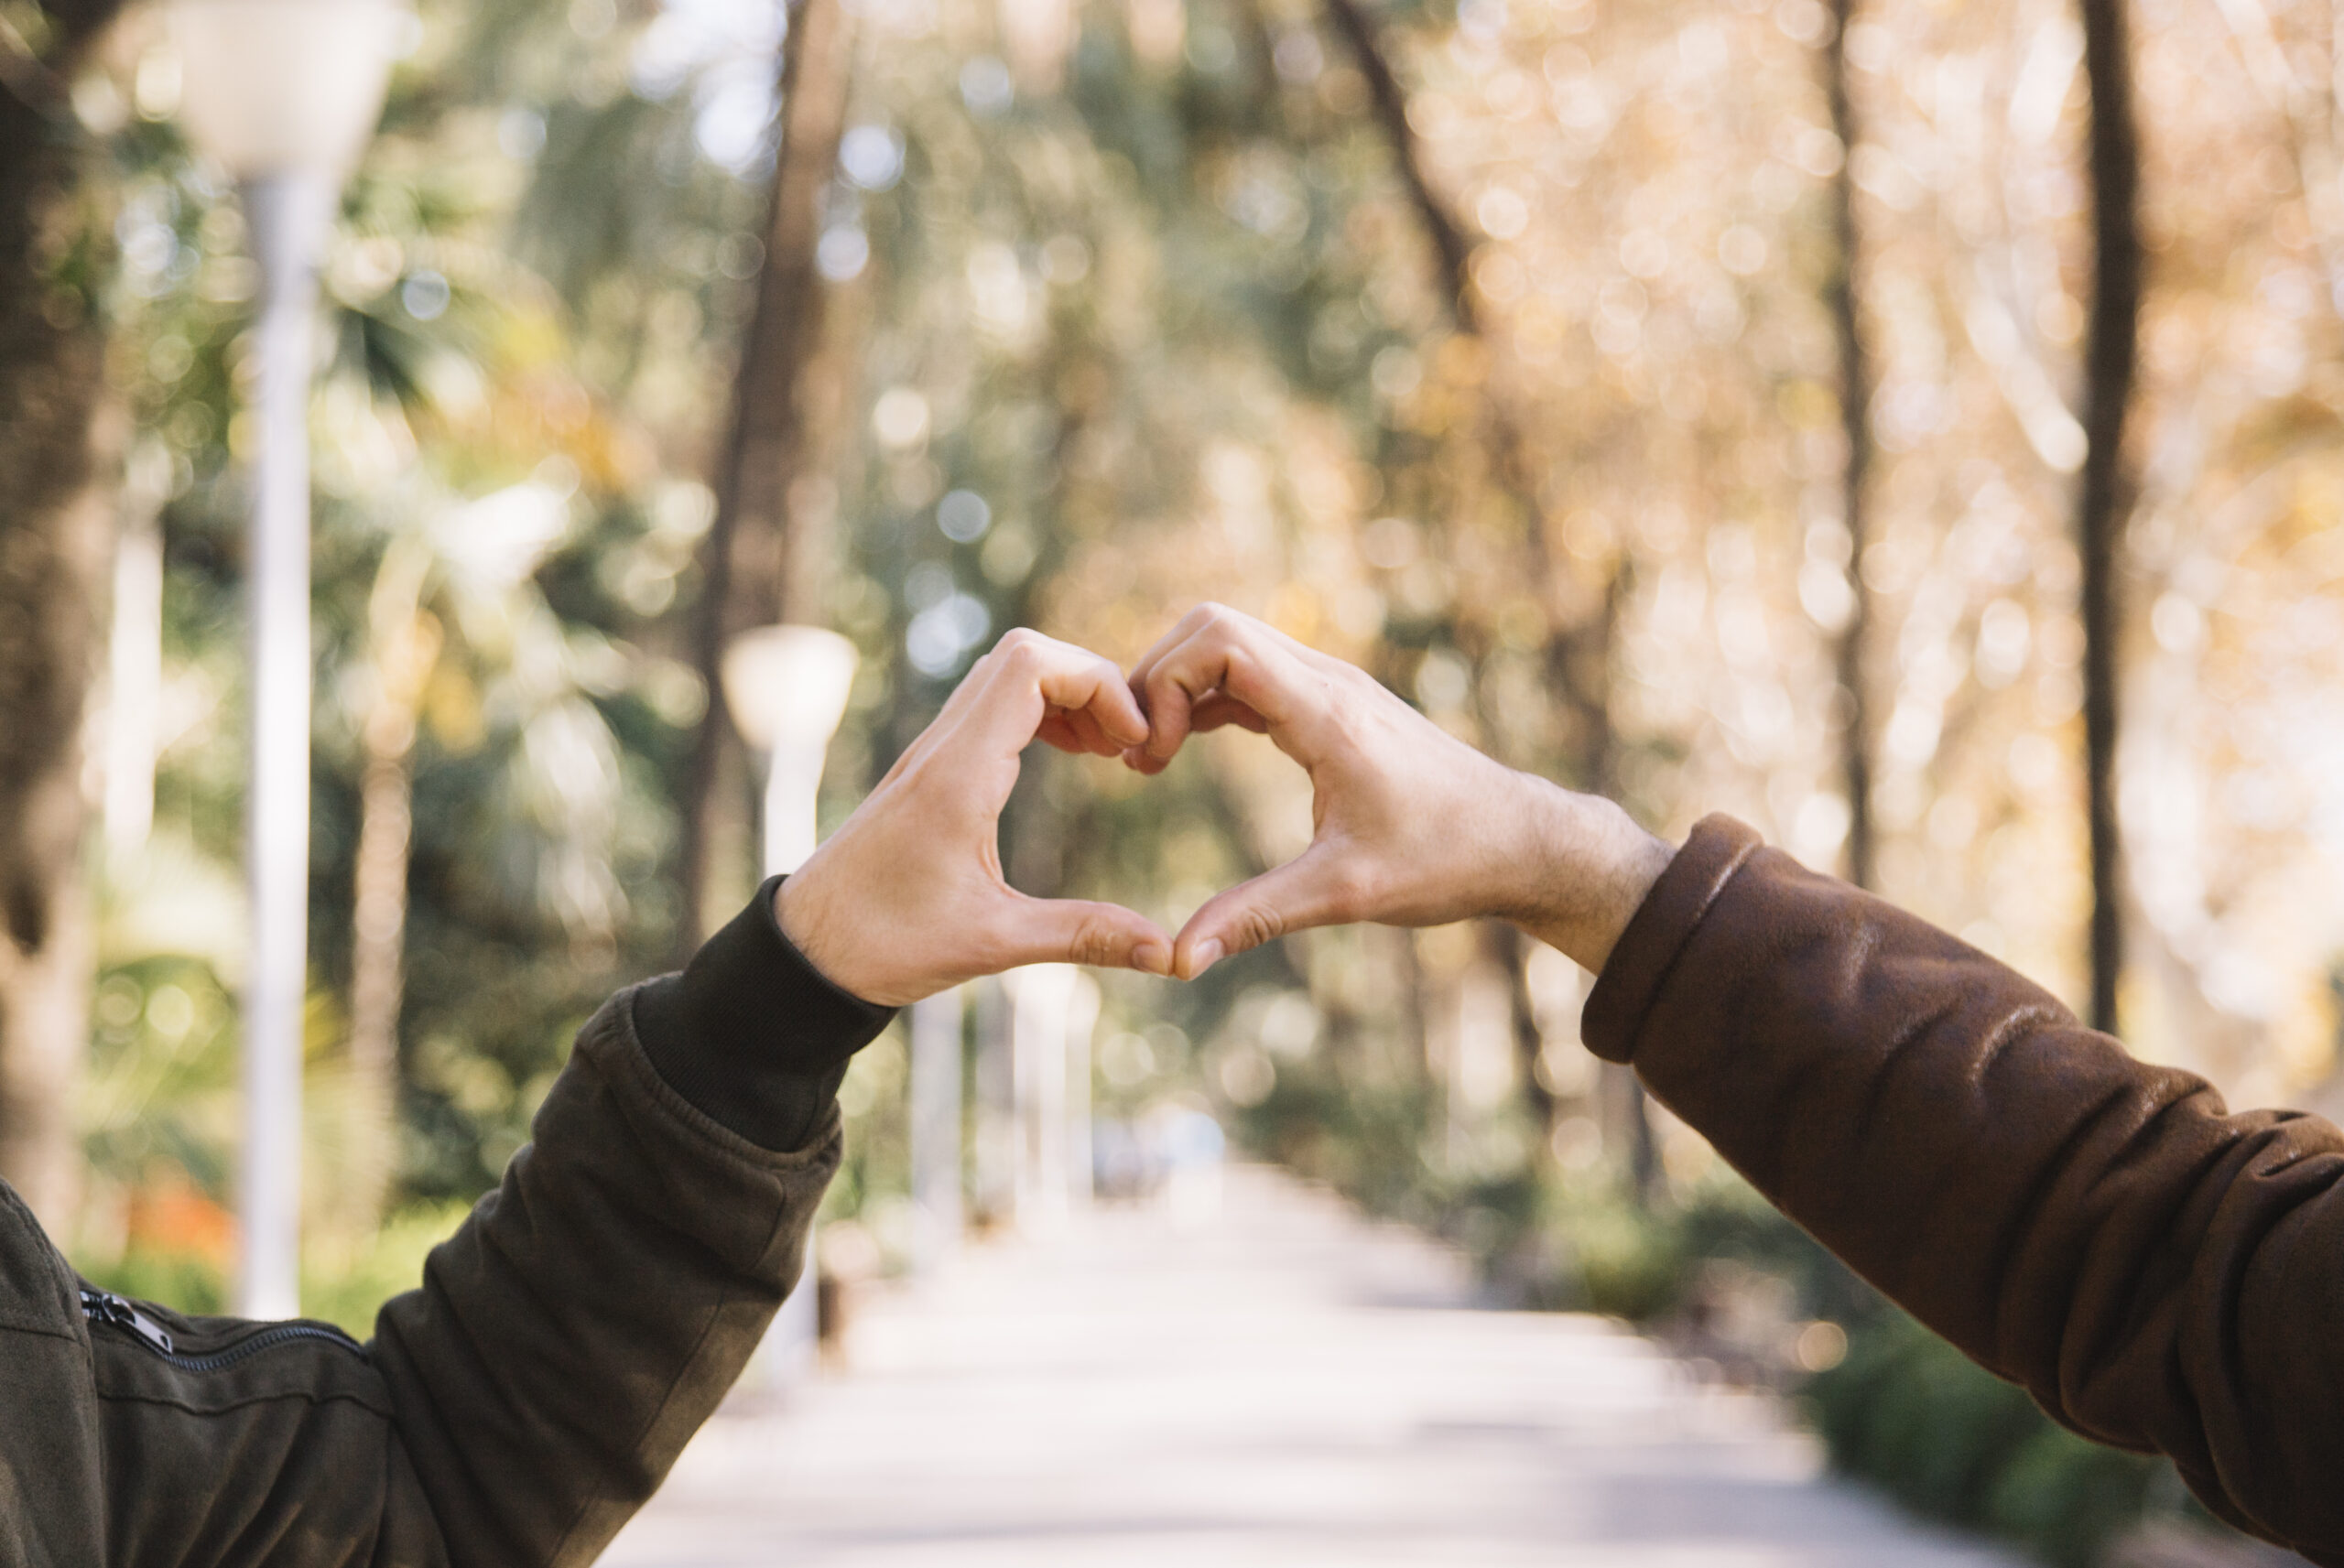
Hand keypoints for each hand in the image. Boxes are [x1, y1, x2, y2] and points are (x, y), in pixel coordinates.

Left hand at [776, 629, 1172, 1005]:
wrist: (805, 951)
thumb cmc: (885, 946)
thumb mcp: (993, 944)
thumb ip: (1083, 935)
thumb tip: (1169, 955)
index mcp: (957, 776)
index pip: (1030, 666)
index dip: (1096, 682)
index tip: (1132, 741)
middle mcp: (941, 749)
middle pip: (1023, 652)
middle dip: (1091, 681)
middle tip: (1128, 744)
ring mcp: (930, 753)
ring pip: (1005, 673)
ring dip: (1065, 693)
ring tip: (1108, 750)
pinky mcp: (929, 768)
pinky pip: (990, 705)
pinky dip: (1039, 711)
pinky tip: (1070, 757)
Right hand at [1123, 605, 1675, 976]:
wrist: (1522, 841)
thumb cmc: (1447, 860)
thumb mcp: (1346, 893)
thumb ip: (1256, 917)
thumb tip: (1177, 960)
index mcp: (1328, 713)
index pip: (1221, 642)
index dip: (1166, 685)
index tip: (1152, 759)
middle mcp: (1329, 682)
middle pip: (1213, 626)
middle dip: (1159, 678)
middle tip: (1140, 755)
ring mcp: (1333, 688)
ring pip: (1230, 644)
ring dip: (1181, 687)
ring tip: (1152, 758)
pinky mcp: (1334, 705)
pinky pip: (1252, 674)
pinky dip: (1208, 699)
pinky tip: (1184, 750)